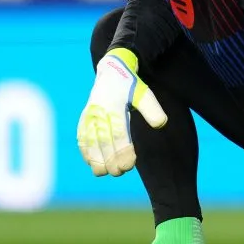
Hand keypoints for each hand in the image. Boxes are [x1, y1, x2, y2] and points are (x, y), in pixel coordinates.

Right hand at [77, 48, 167, 176]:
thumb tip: (161, 124)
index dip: (123, 151)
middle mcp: (99, 111)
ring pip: (89, 141)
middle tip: (120, 172)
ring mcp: (89, 114)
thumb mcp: (144, 93)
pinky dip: (85, 151)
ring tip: (103, 172)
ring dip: (95, 159)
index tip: (130, 164)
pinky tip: (91, 163)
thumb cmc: (131, 85)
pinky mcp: (84, 117)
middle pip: (103, 140)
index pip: (118, 133)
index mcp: (114, 105)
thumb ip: (152, 109)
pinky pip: (81, 137)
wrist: (112, 71)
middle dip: (110, 159)